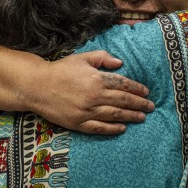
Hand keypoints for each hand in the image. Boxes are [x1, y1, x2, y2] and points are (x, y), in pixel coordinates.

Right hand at [23, 51, 154, 134]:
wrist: (37, 86)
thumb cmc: (60, 70)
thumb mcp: (81, 58)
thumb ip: (102, 58)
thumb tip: (120, 62)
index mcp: (96, 79)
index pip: (123, 84)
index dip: (137, 89)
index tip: (146, 92)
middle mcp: (94, 96)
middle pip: (123, 101)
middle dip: (139, 104)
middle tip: (150, 107)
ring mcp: (86, 111)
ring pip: (115, 115)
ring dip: (131, 116)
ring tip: (142, 118)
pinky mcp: (78, 123)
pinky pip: (100, 128)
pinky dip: (113, 128)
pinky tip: (122, 128)